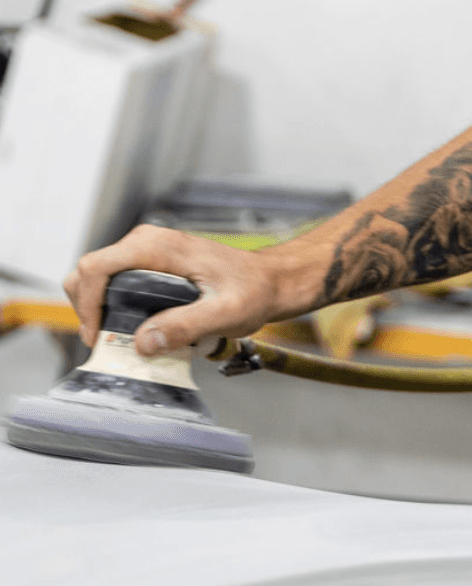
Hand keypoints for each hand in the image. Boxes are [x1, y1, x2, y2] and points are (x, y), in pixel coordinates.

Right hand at [63, 226, 283, 356]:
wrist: (272, 280)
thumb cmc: (254, 290)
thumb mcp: (225, 313)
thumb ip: (185, 326)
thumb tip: (143, 342)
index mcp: (159, 247)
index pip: (97, 266)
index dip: (87, 303)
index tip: (98, 335)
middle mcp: (148, 242)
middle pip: (89, 270)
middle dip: (86, 307)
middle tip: (102, 341)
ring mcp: (148, 251)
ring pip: (98, 275)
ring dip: (96, 307)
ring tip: (114, 338)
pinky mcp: (153, 264)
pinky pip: (116, 281)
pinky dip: (111, 304)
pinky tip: (130, 328)